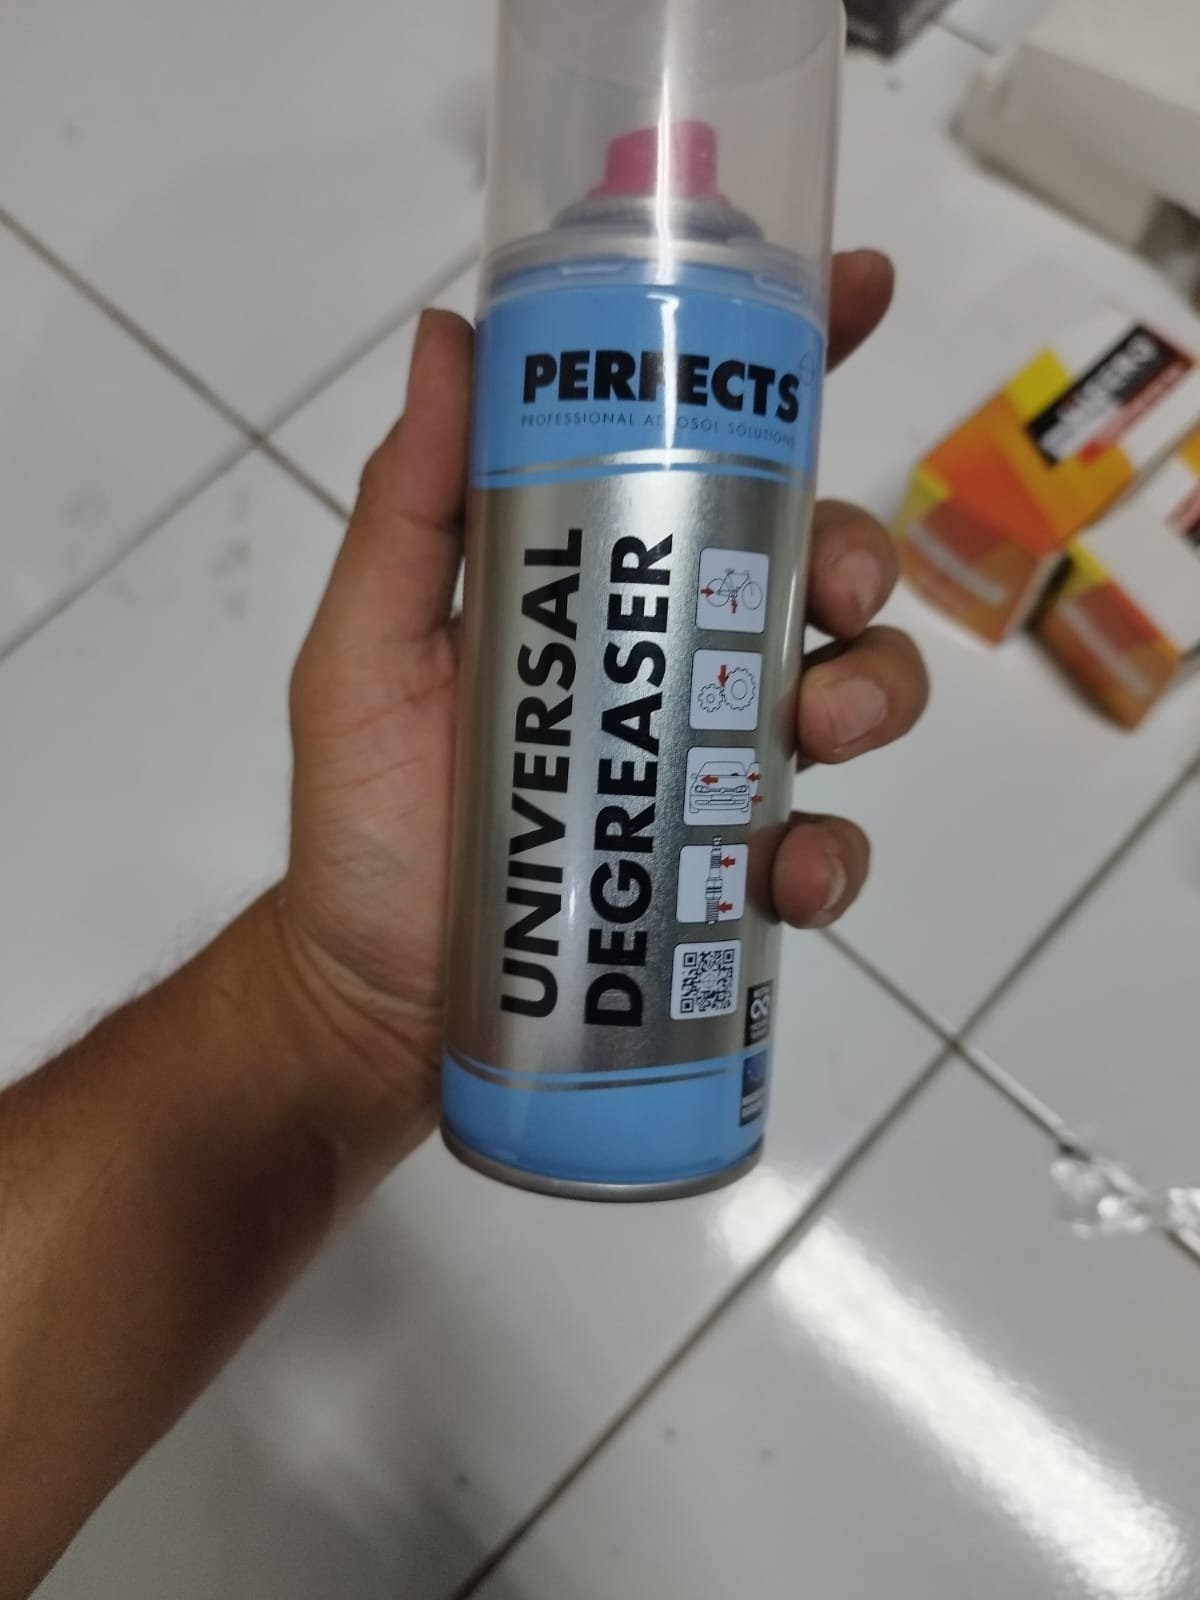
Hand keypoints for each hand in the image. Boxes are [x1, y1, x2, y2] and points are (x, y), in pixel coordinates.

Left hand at [277, 249, 927, 1152]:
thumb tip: (451, 334)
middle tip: (833, 588)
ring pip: (852, 690)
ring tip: (819, 733)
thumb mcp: (367, 651)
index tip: (859, 291)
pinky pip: (824, 845)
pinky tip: (790, 875)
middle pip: (814, 565)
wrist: (378, 1000)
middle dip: (855, 554)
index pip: (703, 447)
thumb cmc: (365, 817)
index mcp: (601, 578)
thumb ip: (408, 508)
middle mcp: (675, 656)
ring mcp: (714, 765)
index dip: (789, 365)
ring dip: (872, 691)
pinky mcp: (733, 875)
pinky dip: (832, 854)